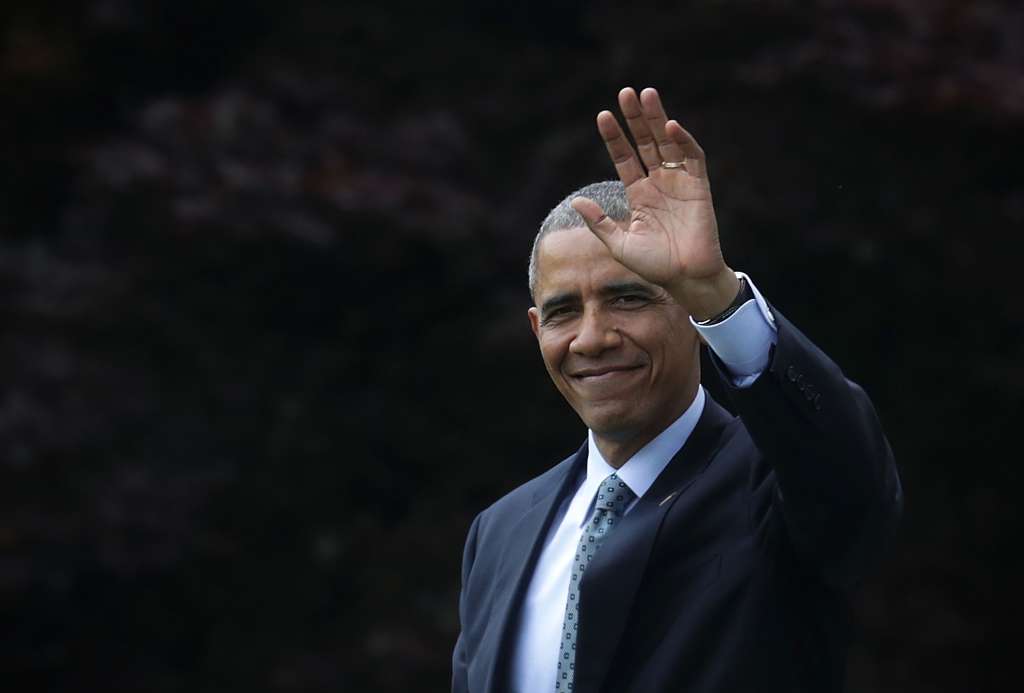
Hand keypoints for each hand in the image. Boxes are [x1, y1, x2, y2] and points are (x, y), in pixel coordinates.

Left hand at [571, 87, 739, 320]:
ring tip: (646, 95)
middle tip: (625, 92)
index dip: (615, 138)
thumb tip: (576, 201)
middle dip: (636, 118)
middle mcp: (658, 184)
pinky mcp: (699, 187)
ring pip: (667, 143)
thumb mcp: (619, 244)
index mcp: (639, 194)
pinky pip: (692, 158)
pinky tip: (669, 126)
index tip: (602, 116)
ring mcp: (679, 183)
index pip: (625, 158)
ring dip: (657, 119)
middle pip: (645, 143)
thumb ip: (599, 223)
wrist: (685, 279)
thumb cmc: (655, 266)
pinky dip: (682, 141)